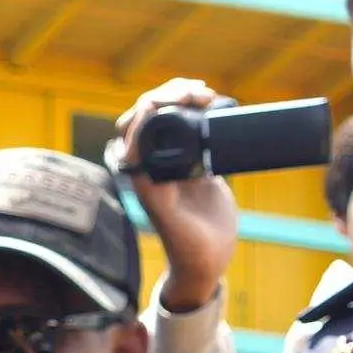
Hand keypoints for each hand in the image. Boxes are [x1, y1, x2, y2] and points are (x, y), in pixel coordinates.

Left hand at [114, 77, 243, 315]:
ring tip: (208, 95)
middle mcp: (152, 162)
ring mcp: (174, 160)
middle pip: (151, 113)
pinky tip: (217, 105)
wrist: (208, 260)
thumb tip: (135, 151)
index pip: (136, 122)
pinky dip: (202, 111)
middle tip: (201, 92)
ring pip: (171, 116)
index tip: (187, 96)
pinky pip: (194, 128)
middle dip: (172, 93)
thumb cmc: (185, 245)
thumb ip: (154, 189)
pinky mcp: (196, 163)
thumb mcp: (167, 217)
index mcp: (139, 170)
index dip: (158, 101)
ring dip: (185, 98)